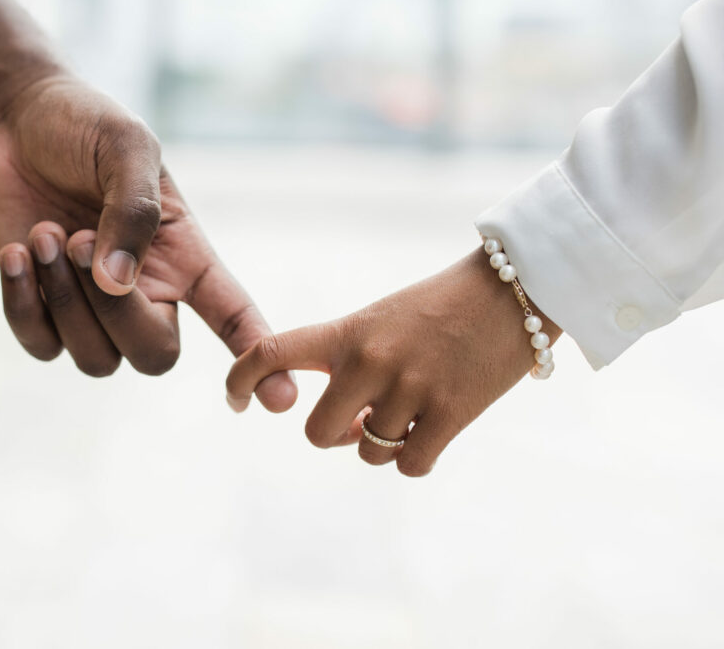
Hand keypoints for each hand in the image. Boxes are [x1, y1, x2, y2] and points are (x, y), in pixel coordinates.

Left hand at [0, 73, 295, 409]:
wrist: (16, 118)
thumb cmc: (86, 126)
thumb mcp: (126, 147)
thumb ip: (132, 212)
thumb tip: (119, 286)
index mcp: (183, 257)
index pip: (232, 315)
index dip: (259, 359)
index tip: (279, 398)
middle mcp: (147, 293)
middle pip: (155, 355)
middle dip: (114, 313)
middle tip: (75, 239)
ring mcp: (94, 309)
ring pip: (95, 359)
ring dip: (63, 299)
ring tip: (44, 233)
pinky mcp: (43, 310)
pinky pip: (42, 345)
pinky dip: (23, 304)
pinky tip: (15, 253)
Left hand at [225, 248, 561, 474]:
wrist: (516, 286)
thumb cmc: (444, 303)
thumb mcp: (384, 318)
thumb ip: (352, 361)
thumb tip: (343, 425)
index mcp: (348, 331)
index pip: (272, 352)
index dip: (239, 380)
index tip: (235, 401)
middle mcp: (371, 361)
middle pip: (317, 433)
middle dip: (334, 435)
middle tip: (359, 421)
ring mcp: (410, 389)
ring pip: (369, 453)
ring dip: (382, 445)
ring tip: (407, 416)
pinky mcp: (452, 413)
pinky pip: (410, 465)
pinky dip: (415, 458)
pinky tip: (430, 434)